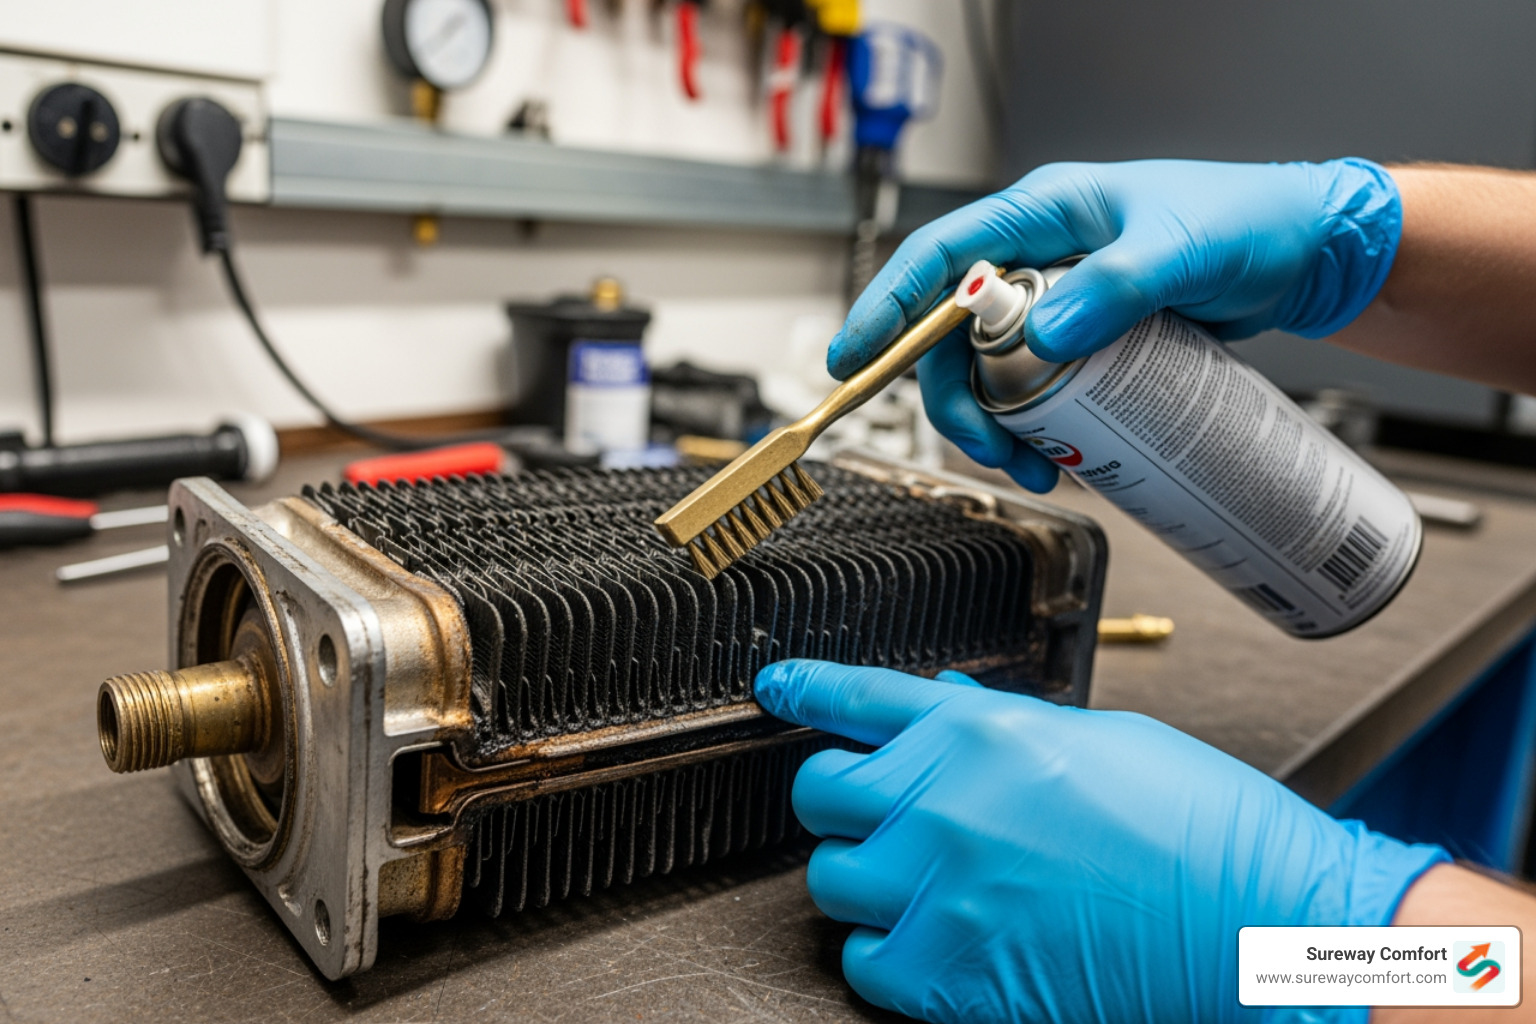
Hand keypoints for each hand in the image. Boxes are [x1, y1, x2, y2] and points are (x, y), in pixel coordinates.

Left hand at [755, 660, 1446, 1023]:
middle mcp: (944, 800)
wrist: (1260, 924)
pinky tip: (934, 940)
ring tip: (923, 882)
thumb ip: (1002, 729)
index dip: (805, 688)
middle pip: (818, 792)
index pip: (857, 696)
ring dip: (867, 879)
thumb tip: (943, 711)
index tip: (776, 686)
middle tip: (879, 812)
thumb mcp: (1098, 741)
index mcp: (983, 730)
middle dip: (841, 798)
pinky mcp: (951, 974)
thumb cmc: (1201, 827)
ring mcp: (940, 888)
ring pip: (832, 879)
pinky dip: (887, 955)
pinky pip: (864, 963)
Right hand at [831, 159, 1401, 491]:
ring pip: (990, 367)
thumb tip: (1047, 335)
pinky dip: (1037, 424)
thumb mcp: (1182, 251)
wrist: (1305, 254)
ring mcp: (1061, 296)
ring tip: (1039, 465)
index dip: (888, 307)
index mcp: (1046, 213)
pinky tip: (1066, 452)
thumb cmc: (1249, 225)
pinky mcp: (1086, 335)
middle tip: (991, 449)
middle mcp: (1041, 254)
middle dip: (957, 398)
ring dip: (998, 423)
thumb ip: (1116, 287)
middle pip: (954, 331)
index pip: (940, 255)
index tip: (855, 358)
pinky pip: (1035, 383)